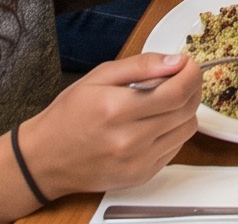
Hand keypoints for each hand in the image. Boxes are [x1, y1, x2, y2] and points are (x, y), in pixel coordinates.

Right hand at [18, 50, 210, 197]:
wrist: (45, 159)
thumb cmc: (68, 116)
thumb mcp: (98, 77)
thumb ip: (140, 65)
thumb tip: (175, 61)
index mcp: (116, 109)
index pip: (176, 92)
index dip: (191, 74)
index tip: (189, 64)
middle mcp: (129, 140)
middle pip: (186, 110)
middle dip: (191, 88)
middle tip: (180, 77)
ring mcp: (137, 161)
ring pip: (186, 130)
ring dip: (184, 111)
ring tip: (164, 101)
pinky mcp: (141, 175)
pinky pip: (175, 148)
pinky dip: (173, 131)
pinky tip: (154, 123)